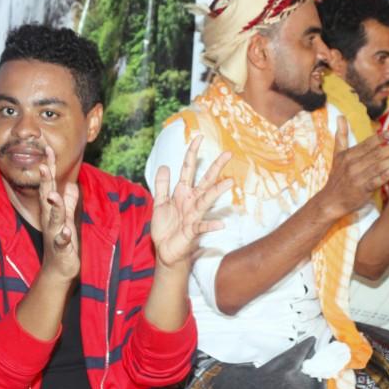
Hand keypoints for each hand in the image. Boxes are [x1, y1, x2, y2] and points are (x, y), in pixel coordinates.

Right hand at [38, 145, 79, 282]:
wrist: (58, 269)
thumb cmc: (62, 241)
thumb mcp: (67, 218)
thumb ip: (69, 201)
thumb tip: (72, 185)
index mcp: (52, 210)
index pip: (49, 185)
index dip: (49, 168)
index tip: (48, 149)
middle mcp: (50, 219)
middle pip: (47, 197)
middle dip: (45, 181)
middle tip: (43, 165)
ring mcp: (54, 234)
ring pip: (53, 218)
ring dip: (54, 206)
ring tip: (53, 195)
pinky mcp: (61, 249)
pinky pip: (62, 242)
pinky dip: (63, 237)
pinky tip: (65, 233)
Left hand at [151, 136, 232, 267]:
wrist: (165, 251)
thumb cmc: (166, 227)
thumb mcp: (159, 203)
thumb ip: (161, 185)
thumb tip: (165, 166)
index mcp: (182, 193)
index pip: (188, 169)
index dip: (192, 154)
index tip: (198, 138)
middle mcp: (191, 201)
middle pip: (205, 181)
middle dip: (215, 168)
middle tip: (228, 154)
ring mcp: (193, 215)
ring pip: (206, 200)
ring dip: (217, 192)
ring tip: (229, 182)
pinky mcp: (192, 230)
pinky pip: (202, 226)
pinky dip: (211, 225)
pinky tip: (221, 224)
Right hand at [319, 116, 388, 219]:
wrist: (331, 200)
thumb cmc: (337, 176)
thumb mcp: (337, 155)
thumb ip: (341, 136)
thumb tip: (340, 116)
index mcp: (349, 155)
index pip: (367, 144)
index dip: (380, 138)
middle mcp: (352, 164)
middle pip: (375, 154)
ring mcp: (356, 177)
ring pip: (377, 166)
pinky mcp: (360, 190)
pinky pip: (373, 182)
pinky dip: (382, 177)